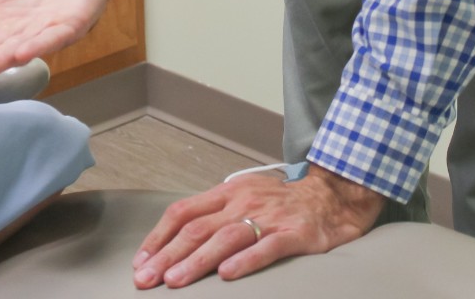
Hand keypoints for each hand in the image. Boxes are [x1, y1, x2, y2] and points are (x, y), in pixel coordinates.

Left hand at [131, 165, 384, 288]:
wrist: (333, 196)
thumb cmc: (282, 202)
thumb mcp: (243, 197)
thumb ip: (214, 214)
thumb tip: (175, 239)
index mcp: (227, 193)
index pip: (183, 212)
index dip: (158, 238)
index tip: (141, 262)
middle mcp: (243, 202)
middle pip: (197, 228)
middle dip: (167, 255)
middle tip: (146, 279)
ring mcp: (269, 217)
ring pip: (225, 238)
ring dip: (196, 261)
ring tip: (175, 281)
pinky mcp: (294, 234)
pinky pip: (267, 247)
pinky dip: (246, 261)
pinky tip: (228, 274)